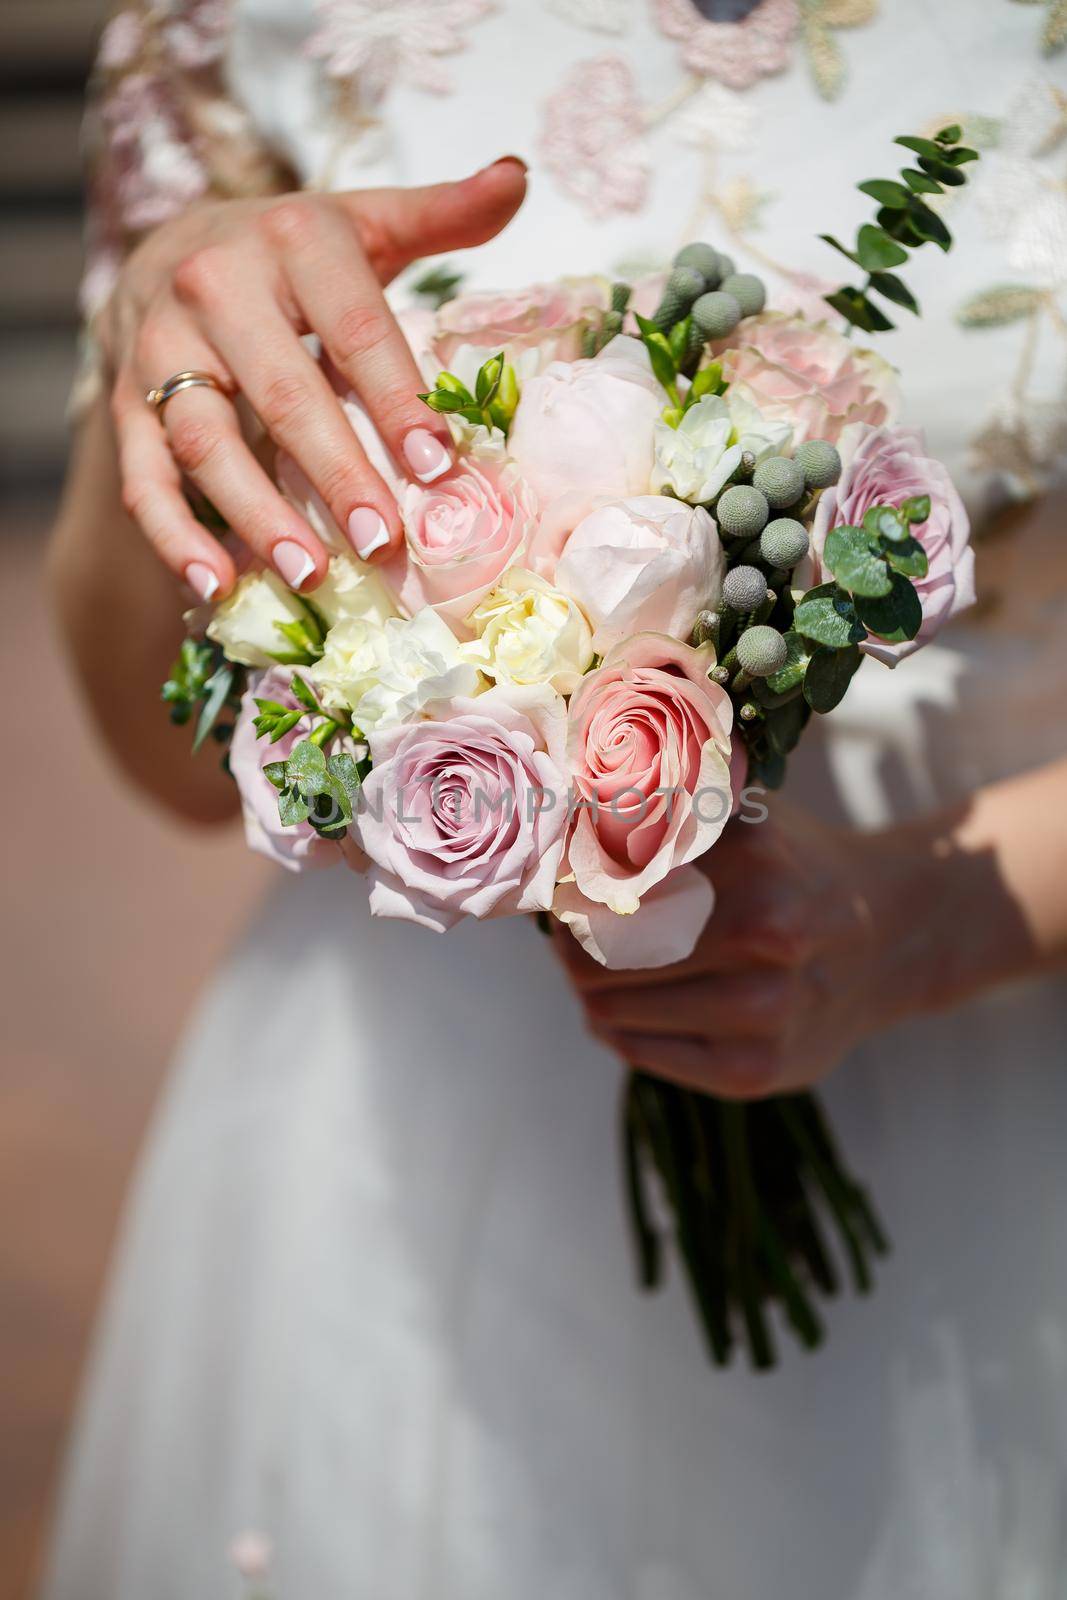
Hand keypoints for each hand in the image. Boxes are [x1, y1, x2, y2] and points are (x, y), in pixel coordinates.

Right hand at [101, 158, 526, 600]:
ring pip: (205, 442)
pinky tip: (217, 587)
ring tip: (310, 576)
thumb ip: (439, 214)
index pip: (353, 327)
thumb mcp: (361, 224)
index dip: (396, 397)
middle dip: (335, 474)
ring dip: (256, 516)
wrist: (167, 251)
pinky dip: (174, 538)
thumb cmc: (289, 256)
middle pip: (282, 394)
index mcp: (292, 241)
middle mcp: (216, 288)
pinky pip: (142, 477)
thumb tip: (516, 179)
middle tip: (383, 544)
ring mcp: (159, 348)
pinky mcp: (123, 402)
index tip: (438, 464)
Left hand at [556, 801, 900, 1099]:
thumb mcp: (743, 815)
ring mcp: (762, 1013)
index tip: (558, 883)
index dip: (565, 887)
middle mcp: (764, 939)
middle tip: (569, 926)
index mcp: (753, 864)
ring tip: (604, 962)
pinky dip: (617, 1023)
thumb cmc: (791, 865)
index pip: (604, 884)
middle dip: (569, 939)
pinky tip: (633, 1001)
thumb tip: (562, 816)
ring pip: (606, 1008)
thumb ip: (663, 808)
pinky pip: (635, 1050)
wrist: (891, 936)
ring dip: (589, 985)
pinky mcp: (752, 1072)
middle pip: (596, 952)